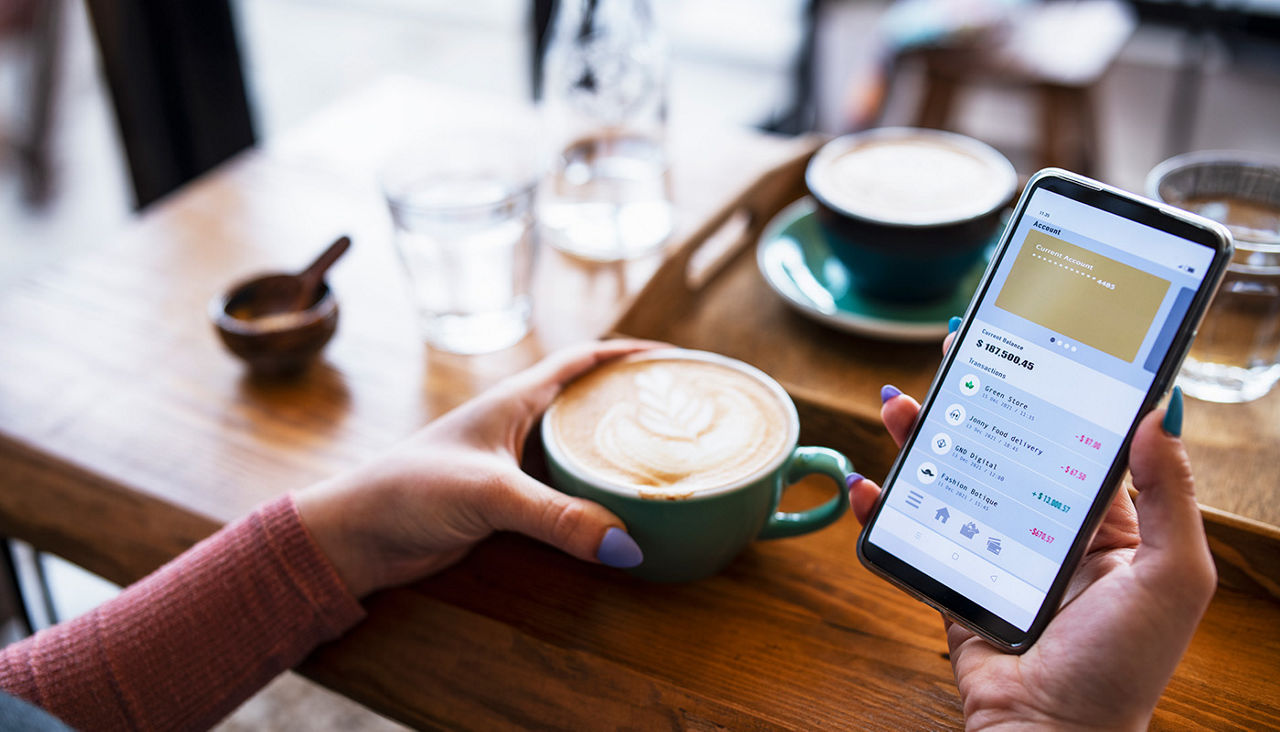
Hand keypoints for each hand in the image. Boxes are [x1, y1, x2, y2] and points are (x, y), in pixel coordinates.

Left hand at [295, 340, 661, 596]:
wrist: (356, 535)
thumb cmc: (409, 492)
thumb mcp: (489, 495)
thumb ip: (557, 518)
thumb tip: (628, 544)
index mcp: (515, 401)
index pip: (585, 360)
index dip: (632, 354)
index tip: (680, 360)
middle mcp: (519, 425)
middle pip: (591, 403)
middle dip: (638, 404)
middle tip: (689, 416)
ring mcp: (514, 465)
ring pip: (581, 451)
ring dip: (620, 453)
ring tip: (670, 462)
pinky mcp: (509, 503)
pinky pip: (568, 492)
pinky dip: (598, 497)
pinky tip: (623, 511)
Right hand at [851, 334, 1215, 729]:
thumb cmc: (1123, 667)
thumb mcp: (1171, 577)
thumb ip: (1170, 497)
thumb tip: (1158, 415)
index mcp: (1105, 525)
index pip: (1074, 437)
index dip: (1051, 386)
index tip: (1030, 339)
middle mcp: (1045, 532)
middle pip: (1001, 446)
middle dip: (974, 397)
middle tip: (955, 350)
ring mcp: (993, 555)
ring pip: (950, 480)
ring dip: (919, 441)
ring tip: (896, 405)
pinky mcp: (951, 583)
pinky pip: (910, 538)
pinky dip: (879, 512)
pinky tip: (865, 486)